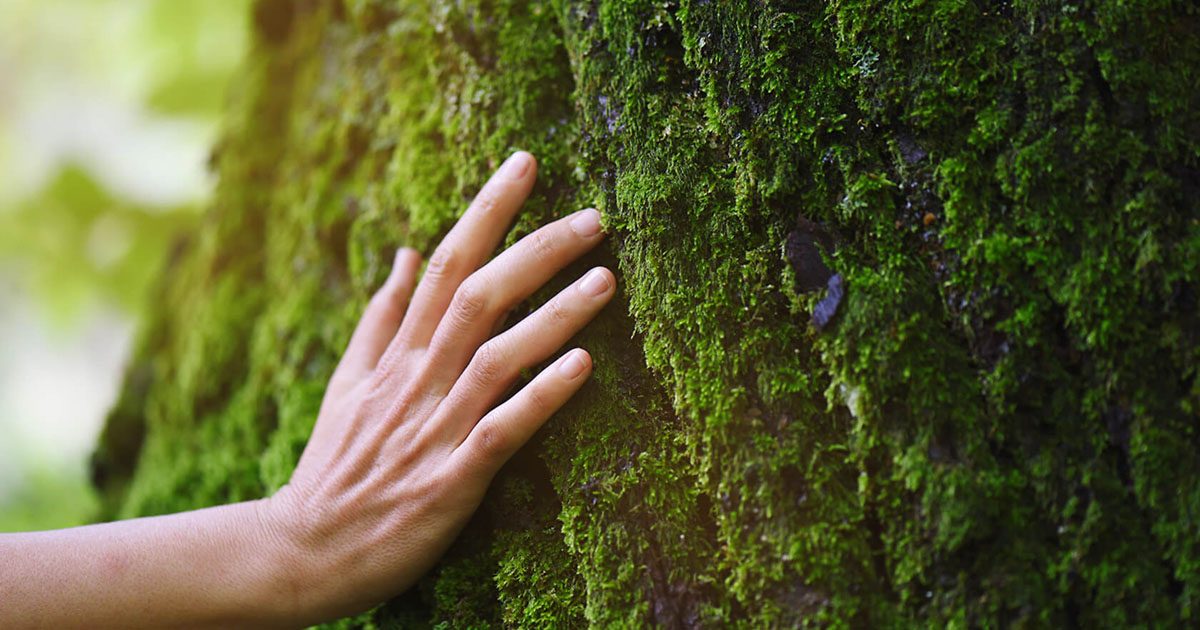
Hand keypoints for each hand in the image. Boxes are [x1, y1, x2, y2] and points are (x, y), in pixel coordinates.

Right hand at [263, 151, 613, 622]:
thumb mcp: (348, 381)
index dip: (487, 211)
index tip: (526, 165)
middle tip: (593, 218)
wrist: (305, 550)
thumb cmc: (337, 464)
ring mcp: (434, 429)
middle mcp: (417, 380)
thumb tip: (405, 252)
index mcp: (397, 353)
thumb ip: (381, 317)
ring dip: (553, 316)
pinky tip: (582, 367)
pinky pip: (500, 431)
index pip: (445, 263)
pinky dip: (540, 397)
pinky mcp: (450, 480)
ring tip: (605, 280)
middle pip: (478, 296)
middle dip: (536, 250)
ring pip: (496, 356)